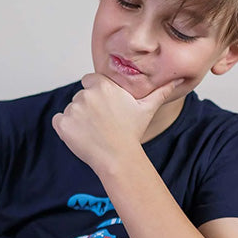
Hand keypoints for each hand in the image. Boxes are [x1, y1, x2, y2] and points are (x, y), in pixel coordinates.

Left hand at [51, 73, 183, 172]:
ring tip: (94, 132)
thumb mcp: (147, 108)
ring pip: (70, 110)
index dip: (96, 93)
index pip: (89, 81)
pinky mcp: (63, 124)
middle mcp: (85, 94)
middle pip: (80, 97)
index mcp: (102, 85)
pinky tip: (81, 136)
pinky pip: (58, 121)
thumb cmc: (132, 133)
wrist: (118, 158)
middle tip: (102, 124)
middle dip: (87, 109)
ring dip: (77, 119)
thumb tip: (179, 79)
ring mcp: (72, 110)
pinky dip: (65, 128)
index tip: (103, 107)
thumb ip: (160, 91)